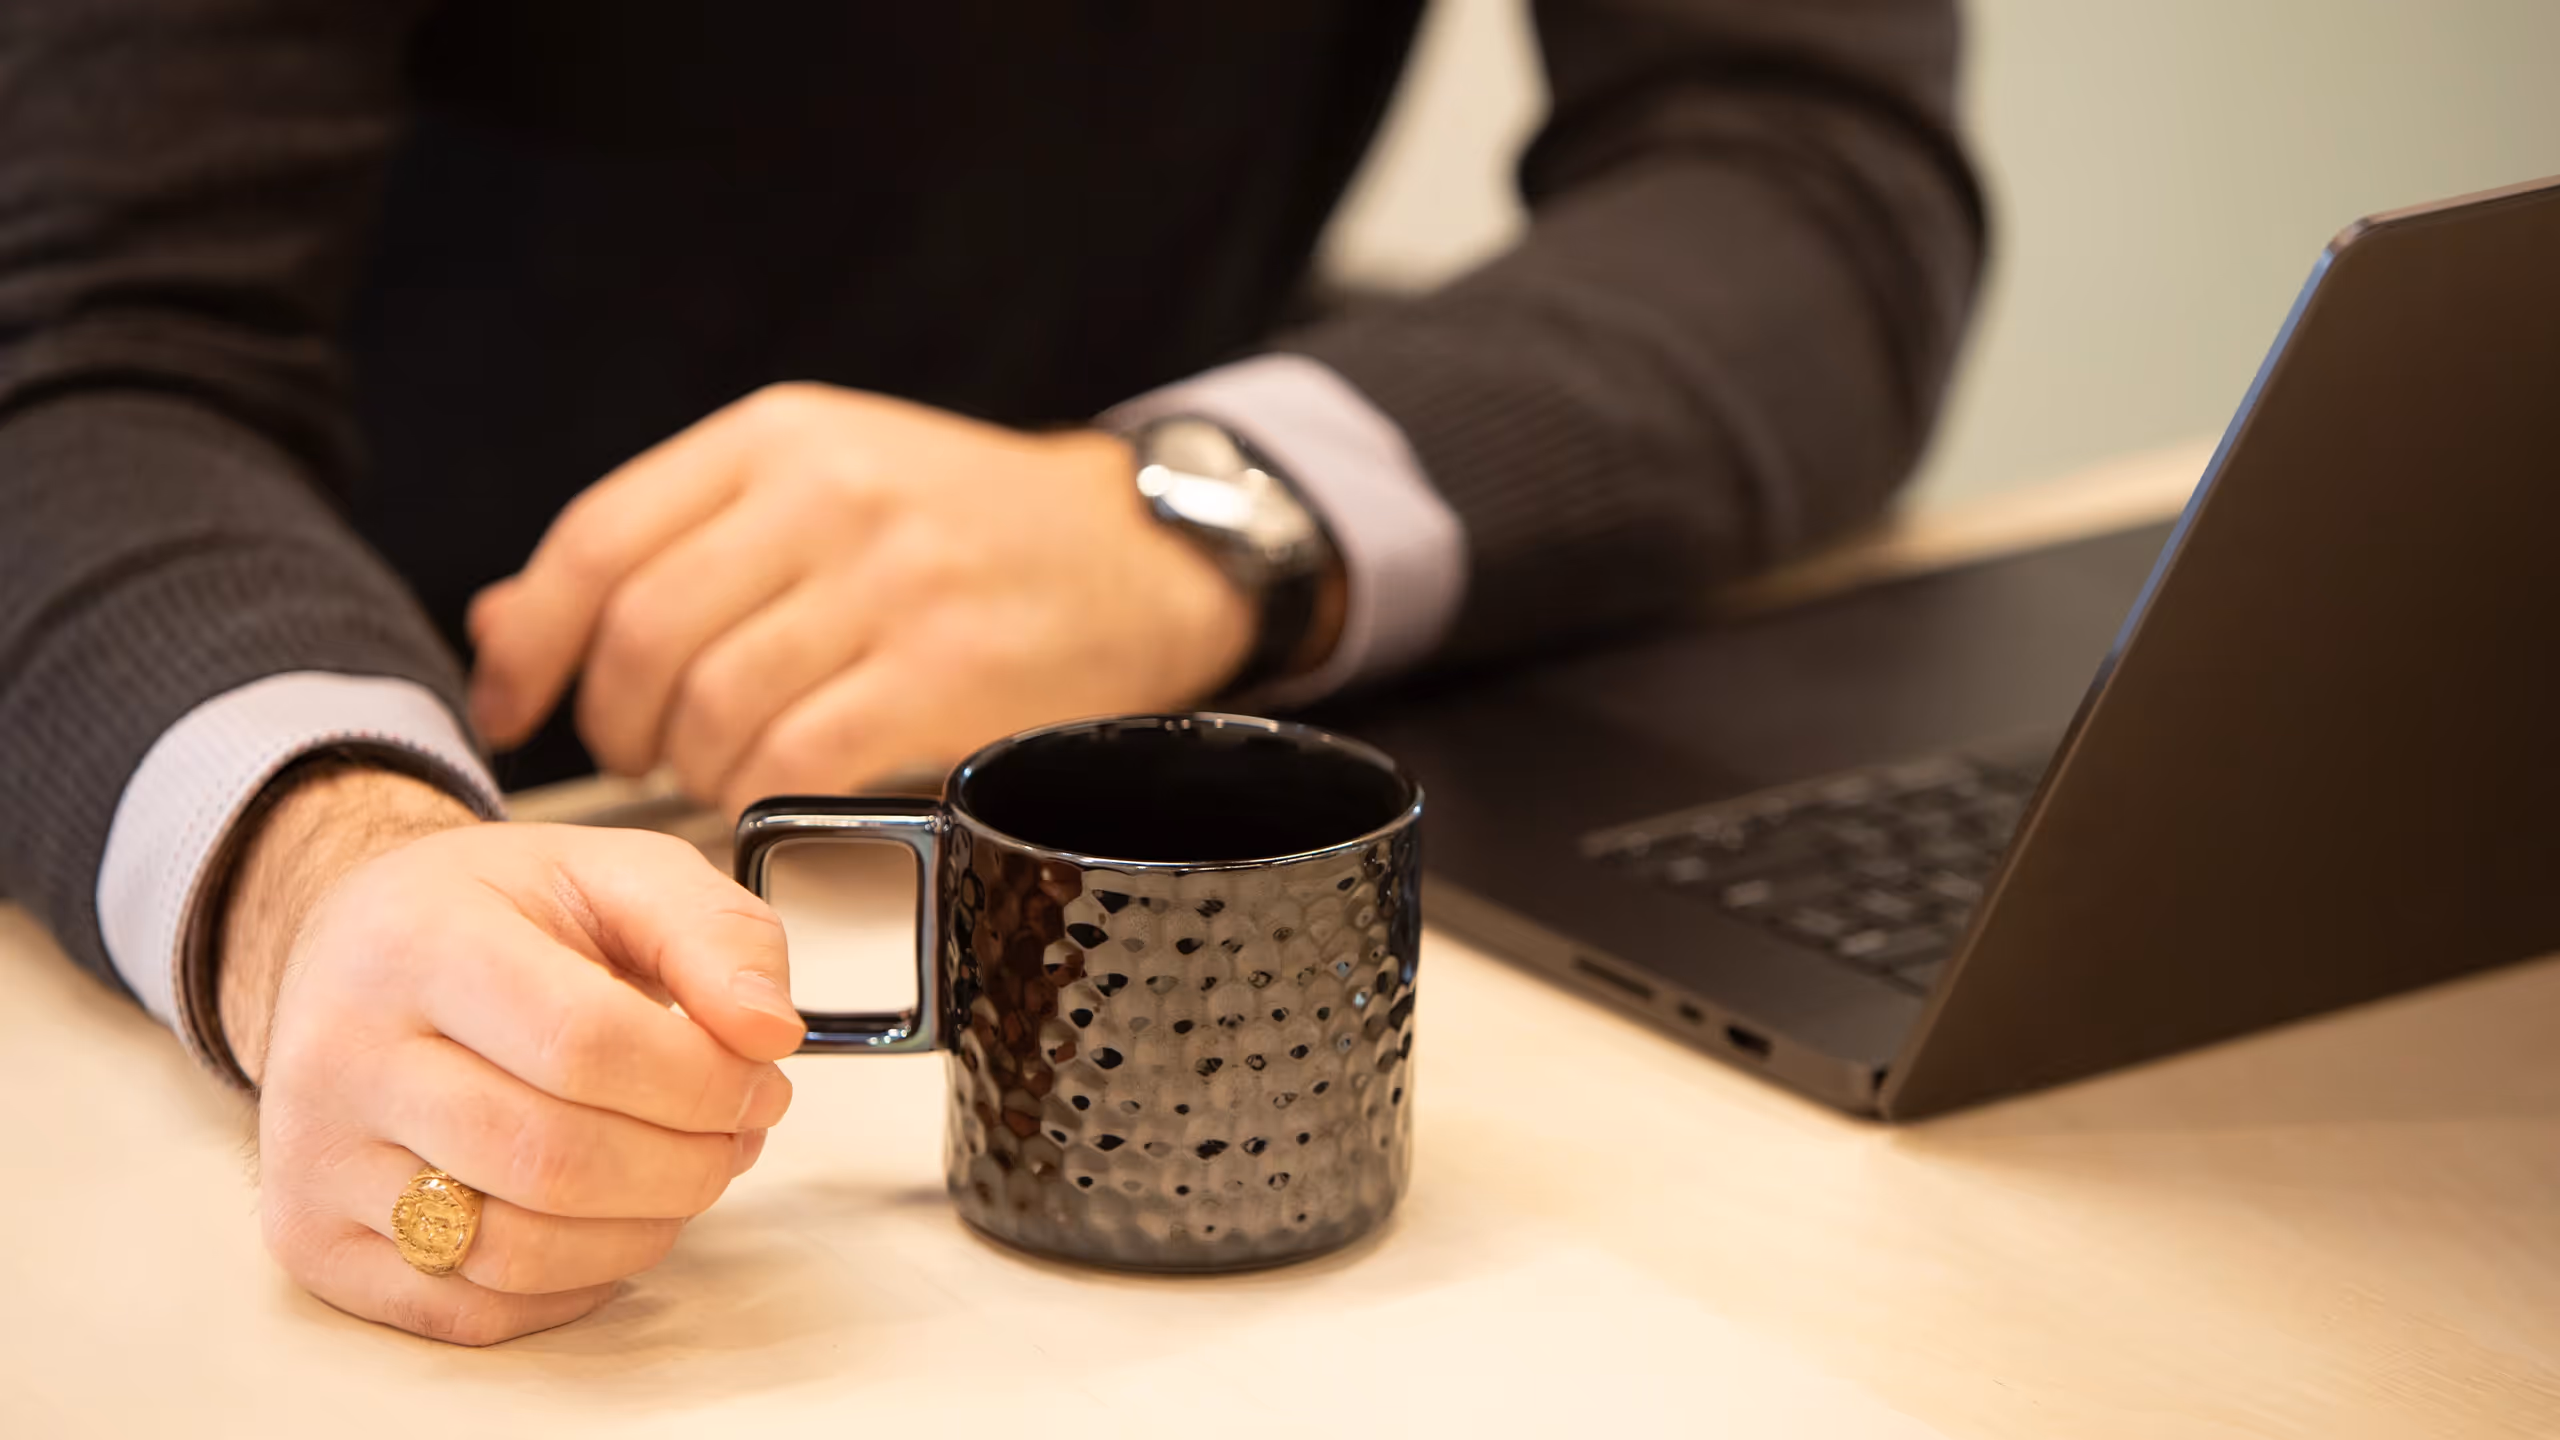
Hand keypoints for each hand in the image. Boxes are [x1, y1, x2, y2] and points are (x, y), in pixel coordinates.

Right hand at [219, 764, 798, 1344]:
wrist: (356, 945)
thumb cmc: (498, 913)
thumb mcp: (618, 873)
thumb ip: (717, 932)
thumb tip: (771, 1032)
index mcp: (417, 940)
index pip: (585, 1042)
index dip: (703, 1080)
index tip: (762, 1077)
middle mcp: (341, 1053)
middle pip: (555, 1158)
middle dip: (689, 1161)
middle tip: (738, 1130)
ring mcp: (315, 1158)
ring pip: (516, 1249)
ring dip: (646, 1228)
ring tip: (687, 1169)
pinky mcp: (315, 1242)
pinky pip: (473, 1308)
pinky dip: (575, 1281)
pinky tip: (611, 1217)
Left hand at [465, 383, 1257, 812]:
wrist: (1139, 553)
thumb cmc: (967, 528)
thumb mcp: (815, 483)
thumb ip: (667, 543)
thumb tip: (504, 629)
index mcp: (777, 437)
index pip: (598, 539)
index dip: (533, 642)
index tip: (515, 705)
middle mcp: (826, 494)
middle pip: (644, 633)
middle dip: (613, 722)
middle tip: (635, 752)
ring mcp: (892, 580)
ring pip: (714, 704)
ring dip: (690, 766)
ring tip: (714, 772)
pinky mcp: (948, 669)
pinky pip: (796, 756)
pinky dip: (760, 794)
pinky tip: (773, 792)